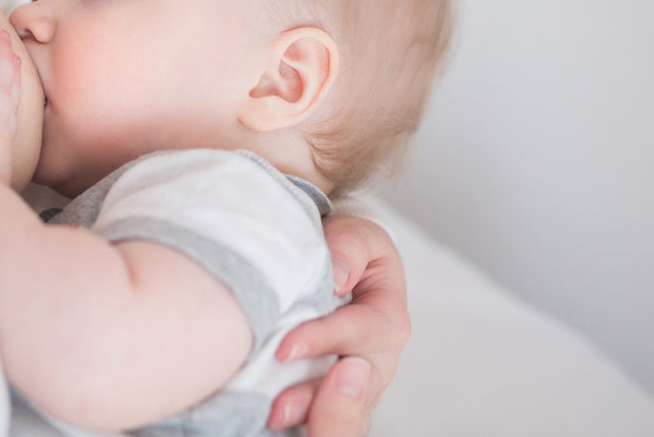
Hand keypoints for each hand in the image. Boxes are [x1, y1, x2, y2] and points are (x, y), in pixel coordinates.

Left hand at [267, 213, 409, 434]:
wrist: (337, 267)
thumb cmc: (347, 250)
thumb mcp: (355, 234)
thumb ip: (348, 247)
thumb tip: (335, 277)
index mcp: (387, 320)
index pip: (359, 333)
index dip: (323, 340)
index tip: (284, 347)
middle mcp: (375, 363)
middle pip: (355, 391)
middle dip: (322, 402)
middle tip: (280, 407)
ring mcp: (353, 388)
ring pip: (340, 414)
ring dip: (308, 419)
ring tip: (273, 418)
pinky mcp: (328, 400)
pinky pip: (319, 420)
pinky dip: (298, 424)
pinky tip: (266, 422)